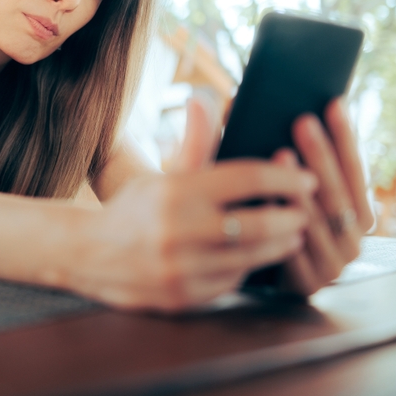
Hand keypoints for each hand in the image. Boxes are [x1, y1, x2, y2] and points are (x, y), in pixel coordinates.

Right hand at [74, 95, 314, 310]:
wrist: (89, 254)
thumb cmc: (135, 208)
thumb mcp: (163, 173)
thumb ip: (194, 142)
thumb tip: (204, 98)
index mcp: (176, 191)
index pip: (246, 178)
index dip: (284, 177)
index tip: (307, 178)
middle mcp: (178, 230)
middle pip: (259, 223)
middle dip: (292, 216)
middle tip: (306, 210)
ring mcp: (181, 268)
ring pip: (251, 258)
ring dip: (281, 245)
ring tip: (293, 234)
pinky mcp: (183, 297)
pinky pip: (233, 282)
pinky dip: (251, 269)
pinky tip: (259, 257)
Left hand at [276, 98, 374, 295]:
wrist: (255, 275)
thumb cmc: (273, 222)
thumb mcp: (287, 188)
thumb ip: (291, 152)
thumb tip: (262, 101)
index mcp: (358, 212)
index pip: (356, 169)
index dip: (345, 137)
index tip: (333, 103)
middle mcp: (354, 239)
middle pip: (338, 192)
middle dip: (321, 155)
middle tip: (303, 120)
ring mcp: (335, 264)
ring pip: (318, 219)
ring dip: (299, 186)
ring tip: (281, 153)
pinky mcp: (309, 283)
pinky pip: (294, 248)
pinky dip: (280, 221)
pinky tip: (265, 199)